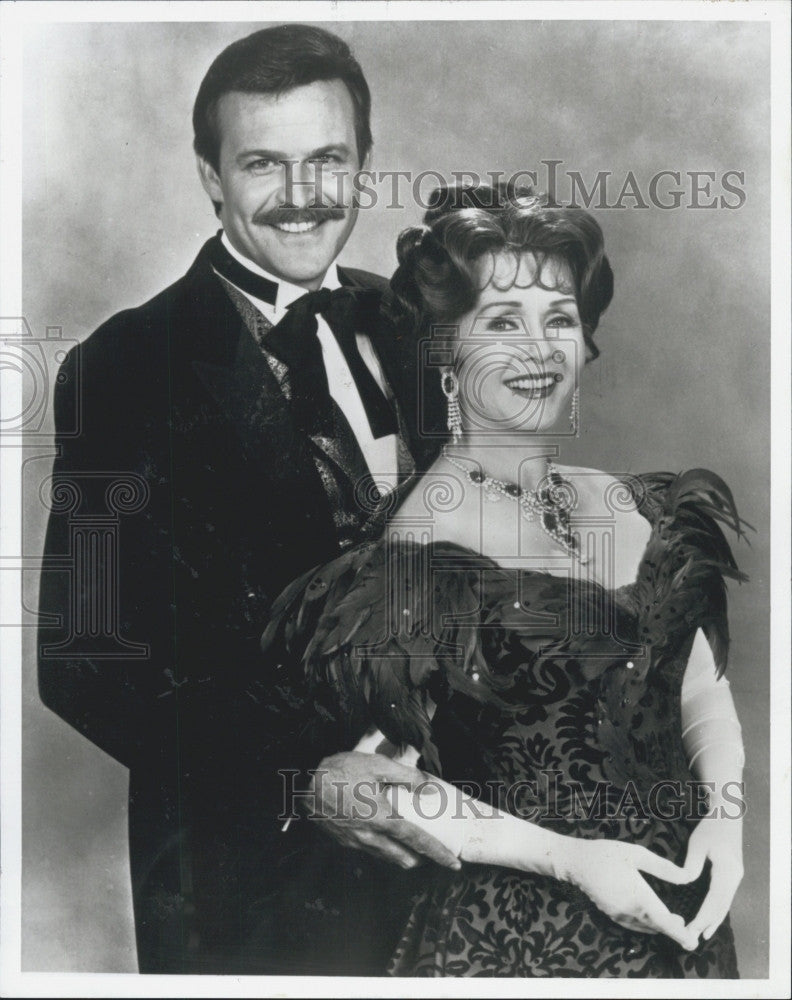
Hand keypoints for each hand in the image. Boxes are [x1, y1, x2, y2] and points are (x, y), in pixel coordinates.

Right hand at [308, 751, 461, 870]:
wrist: (302, 785)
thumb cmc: (340, 771)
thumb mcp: (376, 764)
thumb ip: (406, 776)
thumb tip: (429, 788)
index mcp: (382, 818)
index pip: (417, 841)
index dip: (437, 853)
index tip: (454, 864)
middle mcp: (370, 836)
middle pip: (403, 857)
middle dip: (420, 859)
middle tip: (432, 853)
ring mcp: (355, 842)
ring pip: (386, 857)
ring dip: (402, 856)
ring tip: (411, 848)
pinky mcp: (343, 841)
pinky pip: (369, 851)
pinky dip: (382, 849)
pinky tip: (382, 837)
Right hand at [564, 839, 698, 950]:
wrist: (576, 862)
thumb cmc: (606, 854)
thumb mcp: (636, 853)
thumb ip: (663, 867)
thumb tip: (686, 877)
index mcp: (638, 896)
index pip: (664, 921)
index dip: (679, 933)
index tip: (692, 942)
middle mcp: (630, 911)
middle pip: (657, 927)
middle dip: (673, 930)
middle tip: (688, 931)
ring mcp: (619, 915)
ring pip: (646, 927)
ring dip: (661, 926)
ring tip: (675, 922)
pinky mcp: (612, 915)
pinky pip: (635, 925)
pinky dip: (648, 924)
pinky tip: (652, 917)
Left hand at [683, 814, 743, 942]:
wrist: (728, 814)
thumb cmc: (710, 826)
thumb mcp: (697, 844)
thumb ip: (692, 865)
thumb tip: (685, 882)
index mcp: (727, 872)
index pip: (714, 901)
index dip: (703, 917)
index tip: (692, 929)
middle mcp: (735, 877)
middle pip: (721, 906)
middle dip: (708, 923)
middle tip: (693, 938)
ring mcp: (736, 876)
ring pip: (725, 903)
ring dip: (714, 919)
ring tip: (703, 934)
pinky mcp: (733, 874)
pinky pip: (725, 896)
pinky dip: (718, 909)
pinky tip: (711, 917)